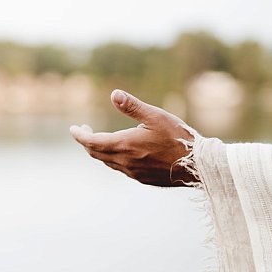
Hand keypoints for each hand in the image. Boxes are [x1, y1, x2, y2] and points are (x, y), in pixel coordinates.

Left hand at [70, 89, 196, 186]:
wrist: (197, 166)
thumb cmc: (178, 138)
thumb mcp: (156, 116)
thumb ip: (132, 107)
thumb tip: (114, 94)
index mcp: (124, 145)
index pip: (91, 142)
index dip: (79, 136)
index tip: (73, 129)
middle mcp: (124, 161)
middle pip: (96, 153)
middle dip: (87, 141)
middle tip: (85, 130)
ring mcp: (132, 172)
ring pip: (107, 162)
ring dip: (99, 150)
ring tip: (101, 138)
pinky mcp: (141, 178)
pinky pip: (119, 168)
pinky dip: (112, 158)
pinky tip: (120, 152)